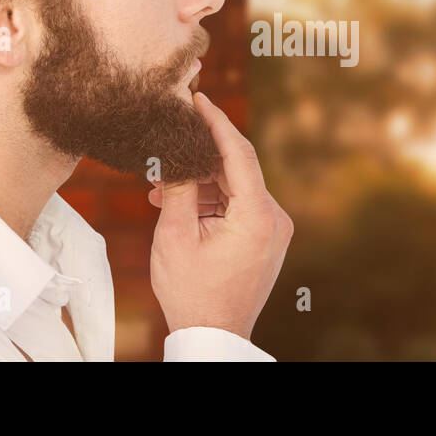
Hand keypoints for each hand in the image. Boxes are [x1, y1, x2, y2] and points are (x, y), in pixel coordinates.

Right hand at [147, 92, 292, 339]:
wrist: (214, 337)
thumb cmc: (192, 292)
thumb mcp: (175, 236)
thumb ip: (178, 188)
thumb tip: (176, 151)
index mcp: (258, 215)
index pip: (239, 153)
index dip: (216, 122)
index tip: (199, 98)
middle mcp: (275, 218)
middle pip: (236, 169)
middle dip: (198, 159)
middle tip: (166, 148)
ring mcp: (274, 229)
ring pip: (235, 187)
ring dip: (200, 184)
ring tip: (160, 192)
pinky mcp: (267, 238)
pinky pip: (239, 206)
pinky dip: (211, 201)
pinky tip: (179, 206)